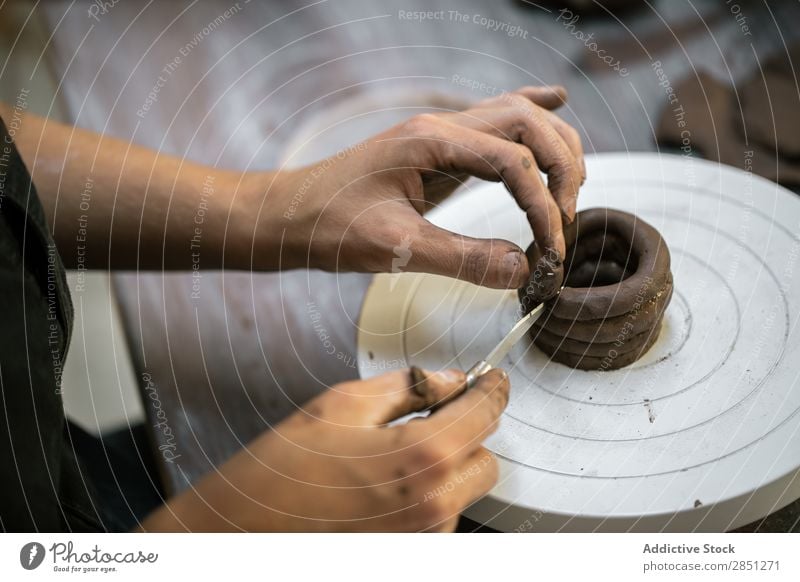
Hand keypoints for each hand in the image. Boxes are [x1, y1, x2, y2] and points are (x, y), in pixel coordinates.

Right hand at [141, 368, 509, 531]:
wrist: (245, 531)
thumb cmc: (284, 472)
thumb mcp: (342, 406)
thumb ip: (406, 387)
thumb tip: (446, 380)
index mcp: (421, 459)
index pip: (484, 414)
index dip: (491, 389)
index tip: (491, 380)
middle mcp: (433, 506)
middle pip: (486, 460)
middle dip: (469, 434)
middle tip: (436, 414)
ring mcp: (425, 538)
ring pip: (464, 491)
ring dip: (447, 467)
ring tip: (394, 455)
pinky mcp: (412, 554)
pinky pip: (441, 517)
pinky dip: (428, 496)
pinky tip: (387, 485)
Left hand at [244, 85, 583, 288]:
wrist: (290, 215)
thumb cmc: (329, 227)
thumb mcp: (394, 249)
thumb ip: (462, 259)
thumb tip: (522, 271)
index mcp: (431, 142)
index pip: (514, 162)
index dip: (543, 208)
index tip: (549, 251)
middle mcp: (441, 126)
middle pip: (529, 123)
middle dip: (562, 169)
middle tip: (565, 222)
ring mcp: (441, 131)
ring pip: (519, 116)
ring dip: (554, 148)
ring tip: (569, 193)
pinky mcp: (440, 148)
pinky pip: (496, 119)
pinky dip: (533, 113)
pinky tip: (556, 100)